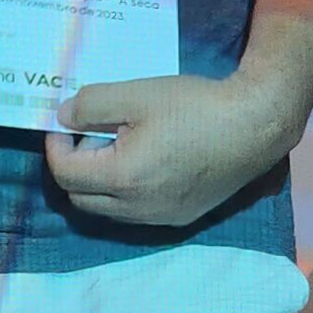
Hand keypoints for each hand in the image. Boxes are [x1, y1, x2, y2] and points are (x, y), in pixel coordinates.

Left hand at [44, 73, 301, 226]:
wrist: (256, 125)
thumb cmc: (196, 106)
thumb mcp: (136, 94)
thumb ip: (90, 105)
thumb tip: (62, 118)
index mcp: (123, 179)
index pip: (65, 174)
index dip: (56, 146)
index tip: (65, 123)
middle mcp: (138, 209)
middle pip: (80, 198)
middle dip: (75, 167)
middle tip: (92, 134)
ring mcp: (161, 218)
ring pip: (107, 210)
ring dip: (99, 183)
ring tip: (120, 145)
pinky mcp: (181, 217)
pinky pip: (136, 213)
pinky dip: (125, 193)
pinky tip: (145, 161)